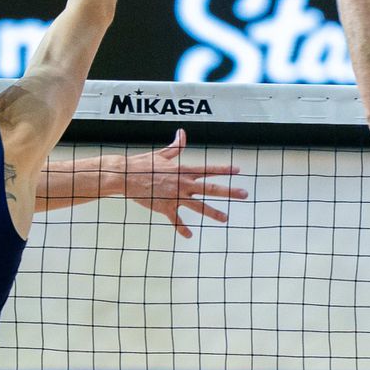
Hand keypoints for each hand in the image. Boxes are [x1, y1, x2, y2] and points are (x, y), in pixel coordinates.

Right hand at [120, 130, 246, 237]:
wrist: (125, 176)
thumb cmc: (142, 164)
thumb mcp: (161, 154)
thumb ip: (175, 147)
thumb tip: (182, 133)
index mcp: (183, 170)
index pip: (208, 169)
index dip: (224, 169)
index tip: (238, 170)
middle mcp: (183, 183)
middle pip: (211, 188)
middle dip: (229, 191)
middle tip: (244, 194)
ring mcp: (175, 196)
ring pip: (199, 206)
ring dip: (214, 213)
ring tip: (226, 218)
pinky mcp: (165, 207)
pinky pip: (177, 221)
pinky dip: (183, 229)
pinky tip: (189, 236)